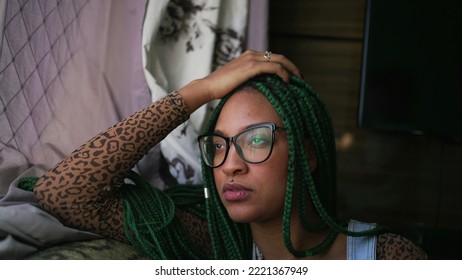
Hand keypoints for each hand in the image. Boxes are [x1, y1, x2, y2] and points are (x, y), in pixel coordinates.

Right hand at [178, 50, 301, 112]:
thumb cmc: (220, 89)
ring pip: (279, 60)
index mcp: (248, 56)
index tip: (292, 77)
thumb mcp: (238, 82)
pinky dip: (283, 73)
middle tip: (300, 78)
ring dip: (291, 69)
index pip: (272, 58)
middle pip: (279, 57)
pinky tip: (288, 81)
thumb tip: (261, 91)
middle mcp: (252, 54)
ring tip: (298, 80)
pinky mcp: (251, 66)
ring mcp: (251, 59)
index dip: (284, 66)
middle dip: (292, 66)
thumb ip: (250, 81)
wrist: (208, 87)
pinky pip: (274, 67)